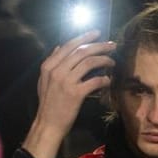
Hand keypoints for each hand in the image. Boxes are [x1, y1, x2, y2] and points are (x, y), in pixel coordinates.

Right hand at [24, 34, 116, 157]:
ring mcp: (66, 81)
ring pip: (89, 62)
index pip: (68, 46)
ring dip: (104, 60)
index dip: (84, 37)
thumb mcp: (44, 80)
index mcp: (48, 66)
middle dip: (100, 45)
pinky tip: (108, 80)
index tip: (97, 33)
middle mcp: (56, 71)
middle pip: (82, 51)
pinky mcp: (75, 93)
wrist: (48, 124)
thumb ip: (51, 62)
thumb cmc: (48, 102)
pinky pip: (95, 80)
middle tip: (113, 45)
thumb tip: (59, 46)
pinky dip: (104, 79)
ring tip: (112, 62)